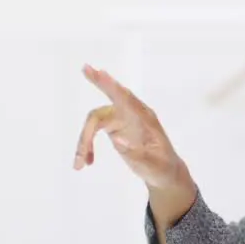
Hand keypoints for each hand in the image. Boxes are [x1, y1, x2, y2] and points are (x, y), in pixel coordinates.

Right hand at [74, 65, 188, 189]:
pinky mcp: (114, 127)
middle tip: (84, 83)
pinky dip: (87, 146)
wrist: (164, 172)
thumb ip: (136, 153)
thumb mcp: (153, 165)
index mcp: (145, 118)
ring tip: (80, 164)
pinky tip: (87, 162)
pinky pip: (93, 131)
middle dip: (93, 101)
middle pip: (105, 106)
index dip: (111, 85)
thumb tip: (115, 139)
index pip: (126, 99)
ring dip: (84, 142)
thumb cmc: (162, 167)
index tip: (99, 72)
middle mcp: (131, 114)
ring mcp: (121, 119)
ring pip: (94, 122)